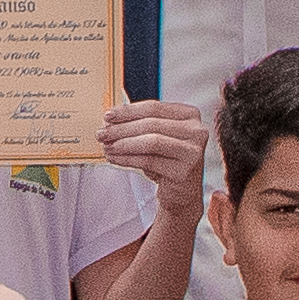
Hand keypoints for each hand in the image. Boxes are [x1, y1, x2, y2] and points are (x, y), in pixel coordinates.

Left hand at [97, 97, 214, 224]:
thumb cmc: (167, 160)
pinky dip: (127, 159)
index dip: (128, 111)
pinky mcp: (183, 171)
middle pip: (151, 124)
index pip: (154, 108)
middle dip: (122, 129)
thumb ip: (140, 124)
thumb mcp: (157, 137)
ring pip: (150, 142)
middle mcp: (197, 131)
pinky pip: (148, 161)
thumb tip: (110, 119)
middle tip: (102, 133)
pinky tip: (114, 158)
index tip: (108, 116)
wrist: (182, 192)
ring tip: (106, 147)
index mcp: (190, 115)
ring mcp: (192, 152)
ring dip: (123, 143)